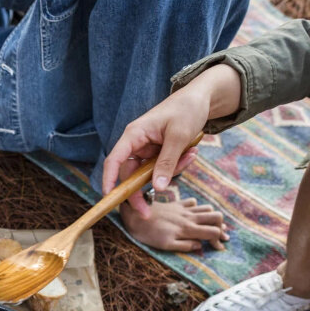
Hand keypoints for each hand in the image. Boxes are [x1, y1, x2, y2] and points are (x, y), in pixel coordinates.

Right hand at [103, 91, 207, 217]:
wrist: (201, 98)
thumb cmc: (187, 109)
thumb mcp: (179, 137)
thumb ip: (167, 163)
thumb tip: (157, 188)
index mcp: (134, 135)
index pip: (113, 161)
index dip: (109, 180)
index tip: (109, 198)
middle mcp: (136, 144)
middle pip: (130, 175)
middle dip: (141, 192)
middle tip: (147, 212)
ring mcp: (146, 149)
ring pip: (149, 174)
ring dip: (170, 172)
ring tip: (191, 155)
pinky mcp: (157, 153)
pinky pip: (161, 168)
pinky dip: (176, 166)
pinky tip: (191, 153)